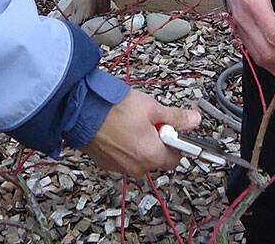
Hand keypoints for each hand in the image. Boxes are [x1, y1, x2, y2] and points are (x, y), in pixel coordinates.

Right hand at [84, 89, 200, 177]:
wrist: (81, 109)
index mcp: (151, 156)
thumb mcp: (152, 107)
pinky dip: (124, 146)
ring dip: (140, 144)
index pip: (176, 158)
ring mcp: (119, 167)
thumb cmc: (113, 108)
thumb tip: (193, 120)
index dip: (176, 141)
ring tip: (131, 122)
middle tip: (150, 121)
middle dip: (157, 142)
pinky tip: (118, 129)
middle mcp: (136, 167)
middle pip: (157, 159)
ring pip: (139, 158)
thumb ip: (176, 117)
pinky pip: (123, 158)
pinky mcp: (105, 163)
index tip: (172, 129)